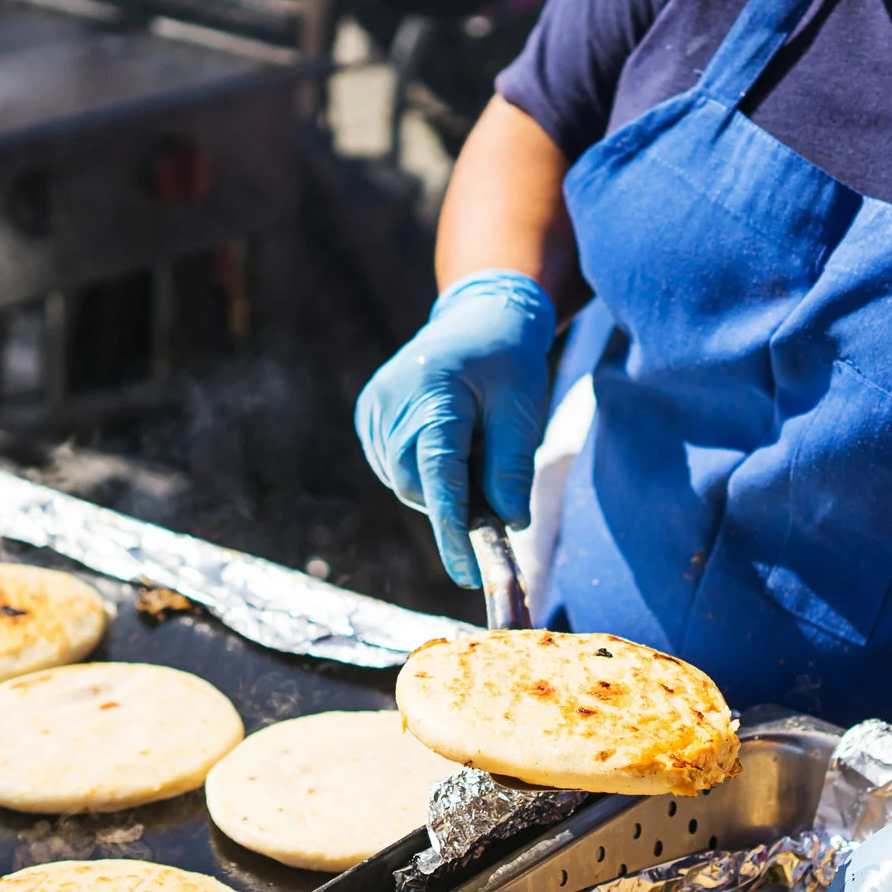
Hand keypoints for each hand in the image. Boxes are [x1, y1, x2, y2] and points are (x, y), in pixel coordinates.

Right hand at [355, 269, 556, 586]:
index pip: (439, 476)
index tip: (469, 573)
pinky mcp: (368, 415)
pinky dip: (421, 470)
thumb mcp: (523, 409)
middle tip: (491, 491)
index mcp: (434, 393)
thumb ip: (511, 467)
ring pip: (404, 481)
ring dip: (438, 485)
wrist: (478, 318)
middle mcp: (392, 401)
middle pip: (418, 484)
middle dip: (453, 503)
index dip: (453, 529)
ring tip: (470, 447)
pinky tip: (444, 442)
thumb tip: (509, 523)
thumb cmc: (507, 362)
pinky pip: (394, 466)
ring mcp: (374, 408)